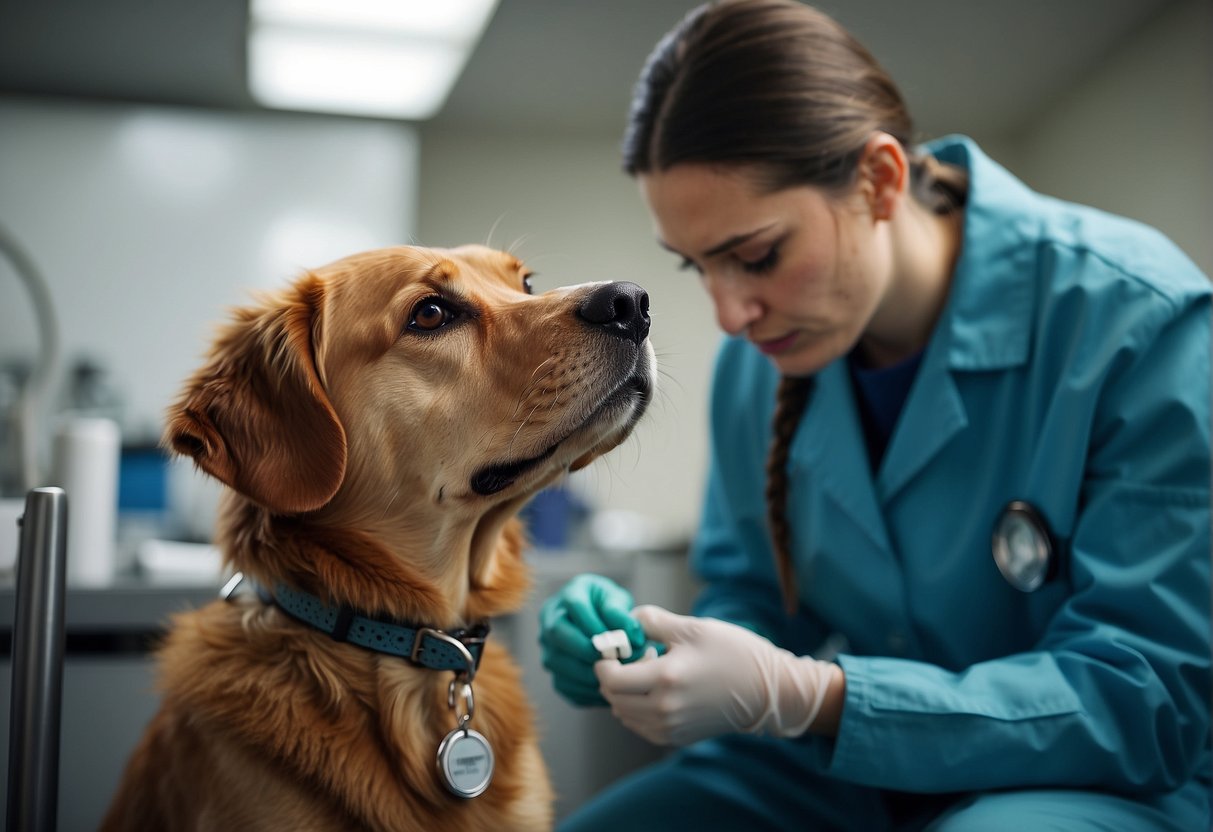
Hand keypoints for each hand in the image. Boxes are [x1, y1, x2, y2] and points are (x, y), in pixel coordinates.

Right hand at [538, 574, 645, 705]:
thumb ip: (622, 614)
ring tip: (611, 677)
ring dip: (584, 672)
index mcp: (570, 594)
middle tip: (610, 660)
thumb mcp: (619, 601)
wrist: (603, 621)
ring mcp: (548, 645)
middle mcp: (551, 618)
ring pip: (556, 661)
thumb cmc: (612, 608)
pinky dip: (583, 690)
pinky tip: (604, 691)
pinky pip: (562, 684)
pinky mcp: (553, 668)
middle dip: (584, 649)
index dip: (594, 623)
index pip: (574, 605)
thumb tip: (631, 635)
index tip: (615, 640)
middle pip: (557, 633)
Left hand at [595, 605, 840, 745]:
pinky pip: (641, 726)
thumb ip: (654, 622)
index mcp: (666, 679)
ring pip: (624, 715)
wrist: (768, 692)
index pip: (611, 680)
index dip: (604, 664)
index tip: (612, 650)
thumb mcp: (694, 628)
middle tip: (633, 656)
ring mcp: (671, 728)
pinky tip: (657, 690)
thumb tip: (628, 618)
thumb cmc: (735, 654)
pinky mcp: (677, 738)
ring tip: (649, 671)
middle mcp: (665, 709)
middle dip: (613, 677)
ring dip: (625, 693)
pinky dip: (637, 709)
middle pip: (614, 699)